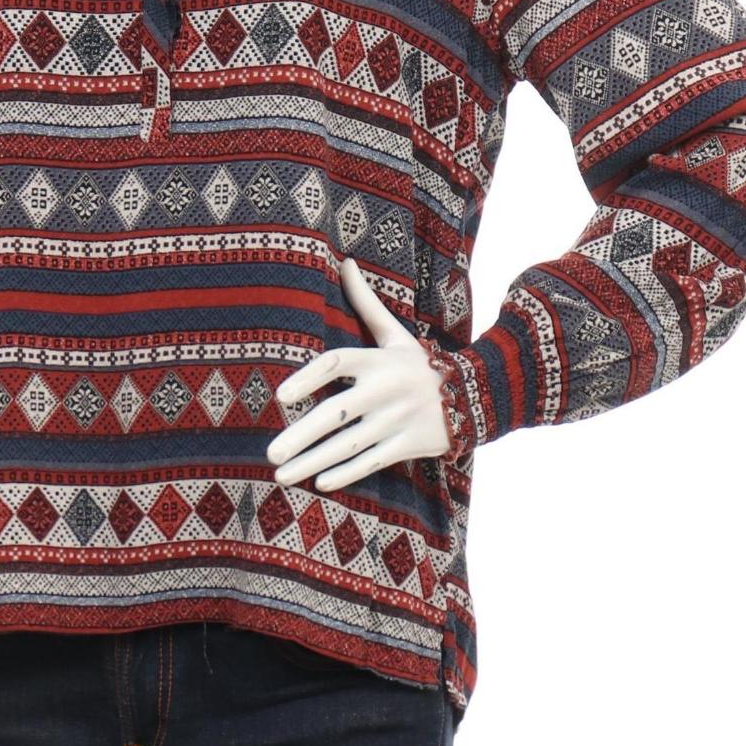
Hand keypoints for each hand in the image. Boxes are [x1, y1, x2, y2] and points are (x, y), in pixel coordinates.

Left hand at [267, 257, 451, 493]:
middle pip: (336, 413)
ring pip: (348, 445)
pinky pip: (372, 462)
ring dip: (313, 462)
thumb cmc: (418, 364)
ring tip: (281, 475)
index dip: (308, 378)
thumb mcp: (395, 333)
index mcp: (378, 360)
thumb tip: (345, 262)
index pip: (337, 363)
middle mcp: (385, 390)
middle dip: (302, 435)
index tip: (280, 397)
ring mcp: (397, 420)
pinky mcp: (409, 444)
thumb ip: (366, 303)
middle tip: (270, 452)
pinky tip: (319, 483)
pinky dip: (347, 474)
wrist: (475, 395)